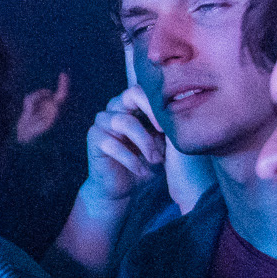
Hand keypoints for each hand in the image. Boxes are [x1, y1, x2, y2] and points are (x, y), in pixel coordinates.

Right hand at [77, 86, 168, 208]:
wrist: (125, 189)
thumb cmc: (148, 163)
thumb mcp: (165, 144)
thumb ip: (170, 127)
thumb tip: (182, 113)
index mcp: (134, 104)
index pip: (146, 88)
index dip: (160, 101)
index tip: (173, 124)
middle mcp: (116, 108)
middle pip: (132, 94)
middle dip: (152, 111)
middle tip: (164, 132)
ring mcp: (103, 122)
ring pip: (124, 122)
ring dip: (144, 142)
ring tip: (156, 160)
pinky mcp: (94, 138)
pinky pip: (111, 143)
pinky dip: (130, 159)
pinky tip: (141, 170)